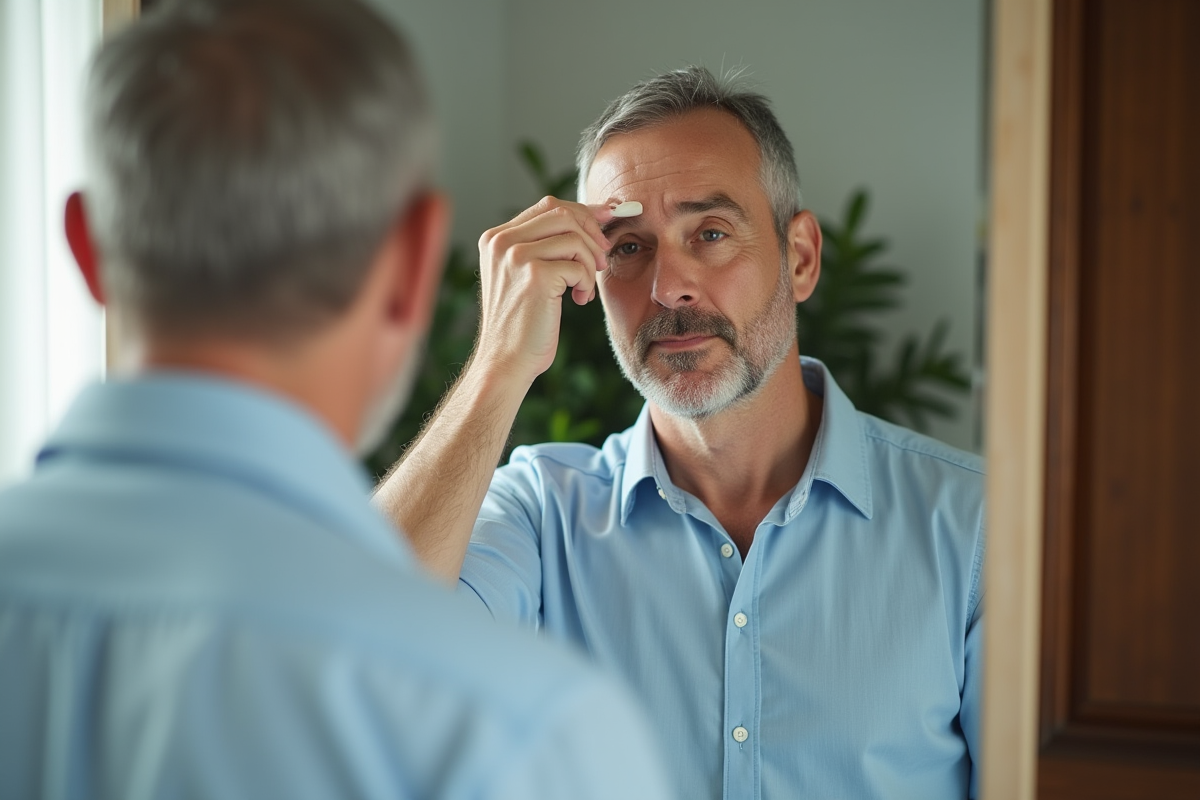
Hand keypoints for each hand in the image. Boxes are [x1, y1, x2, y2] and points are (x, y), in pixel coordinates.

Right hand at [474, 196, 618, 385]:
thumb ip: (548, 245)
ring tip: (585, 288)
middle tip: (601, 261)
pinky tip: (578, 300)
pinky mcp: (534, 275)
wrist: (506, 361)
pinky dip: (587, 283)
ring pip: (574, 237)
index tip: (609, 217)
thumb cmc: (522, 324)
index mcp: (496, 238)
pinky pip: (578, 265)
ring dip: (590, 263)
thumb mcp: (528, 276)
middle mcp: (500, 242)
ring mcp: (515, 256)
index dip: (583, 211)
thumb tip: (598, 213)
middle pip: (563, 213)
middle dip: (592, 234)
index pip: (547, 206)